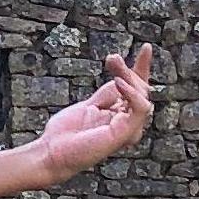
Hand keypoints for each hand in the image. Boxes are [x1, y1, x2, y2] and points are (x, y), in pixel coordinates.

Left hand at [28, 45, 155, 185]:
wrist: (53, 150)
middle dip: (128, 70)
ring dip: (128, 77)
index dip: (143, 68)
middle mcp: (129, 123)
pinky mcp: (126, 134)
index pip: (138, 89)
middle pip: (140, 89)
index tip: (146, 47)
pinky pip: (140, 109)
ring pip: (141, 95)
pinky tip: (118, 82)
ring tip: (113, 64)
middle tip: (111, 58)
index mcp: (121, 116)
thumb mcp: (90, 104)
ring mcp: (129, 130)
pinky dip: (132, 93)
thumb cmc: (68, 132)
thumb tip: (120, 77)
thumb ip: (107, 93)